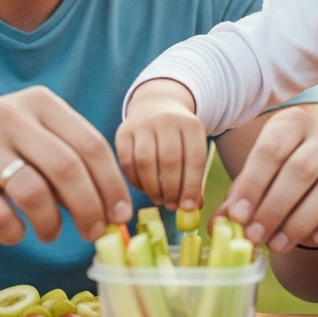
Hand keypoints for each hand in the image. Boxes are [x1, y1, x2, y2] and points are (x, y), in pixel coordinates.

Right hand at [0, 85, 133, 245]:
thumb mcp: (29, 133)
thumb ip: (66, 157)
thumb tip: (111, 206)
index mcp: (39, 102)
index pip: (90, 143)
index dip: (111, 184)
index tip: (120, 215)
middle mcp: (10, 115)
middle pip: (68, 168)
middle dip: (89, 208)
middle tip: (94, 233)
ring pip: (34, 193)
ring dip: (51, 224)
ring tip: (51, 233)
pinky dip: (13, 233)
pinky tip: (14, 232)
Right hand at [116, 79, 209, 211]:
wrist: (155, 107)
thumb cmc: (178, 139)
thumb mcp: (191, 149)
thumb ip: (194, 179)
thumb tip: (191, 209)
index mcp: (191, 125)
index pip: (194, 158)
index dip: (192, 186)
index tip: (188, 206)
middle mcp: (167, 120)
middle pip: (169, 161)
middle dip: (171, 189)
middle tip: (171, 205)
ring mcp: (143, 124)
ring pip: (146, 162)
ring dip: (152, 187)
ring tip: (159, 199)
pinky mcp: (123, 132)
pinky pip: (127, 162)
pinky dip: (136, 181)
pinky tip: (144, 188)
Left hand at [218, 104, 317, 252]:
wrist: (312, 187)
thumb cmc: (274, 182)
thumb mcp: (254, 183)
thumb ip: (238, 201)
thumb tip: (220, 226)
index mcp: (292, 124)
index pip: (271, 150)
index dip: (252, 185)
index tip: (237, 216)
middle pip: (301, 170)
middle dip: (274, 207)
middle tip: (255, 236)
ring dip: (302, 220)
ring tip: (277, 244)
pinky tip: (317, 239)